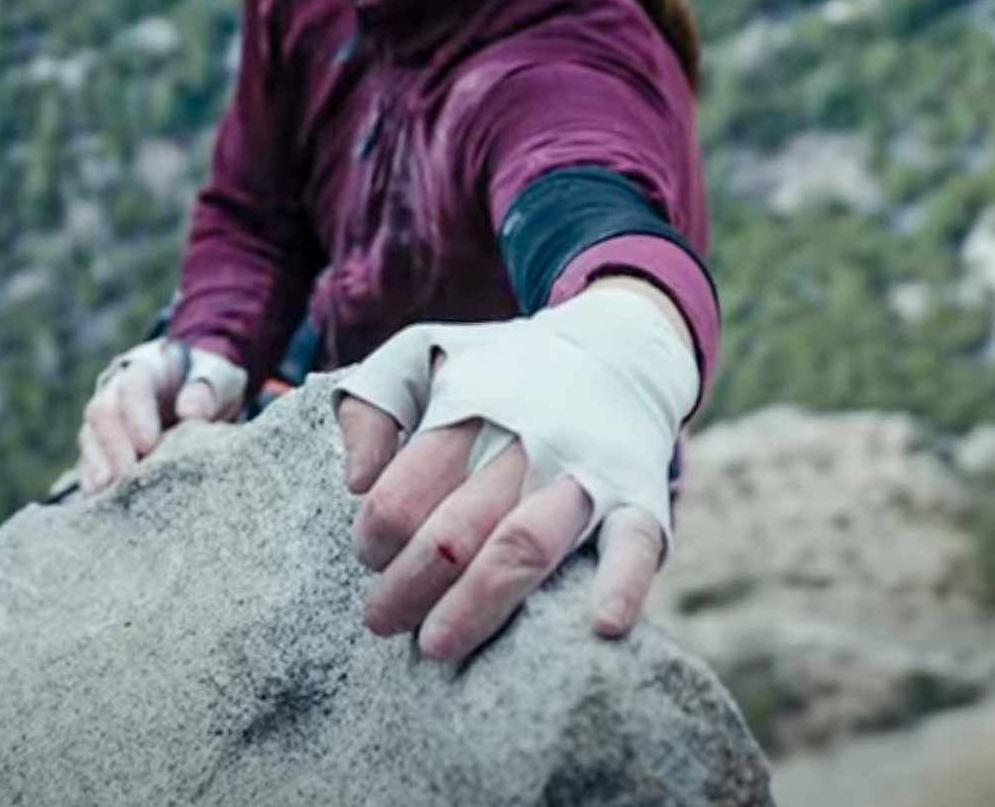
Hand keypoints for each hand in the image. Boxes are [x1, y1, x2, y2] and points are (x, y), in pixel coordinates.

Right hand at [76, 339, 246, 493]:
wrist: (197, 389)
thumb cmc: (209, 383)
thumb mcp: (219, 377)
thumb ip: (207, 388)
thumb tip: (191, 411)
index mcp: (146, 368)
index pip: (134, 386)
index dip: (137, 415)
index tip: (148, 444)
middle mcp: (116, 390)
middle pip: (102, 413)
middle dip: (112, 447)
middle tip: (125, 478)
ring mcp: (106, 419)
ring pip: (90, 439)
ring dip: (96, 468)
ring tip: (103, 496)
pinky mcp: (103, 446)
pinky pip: (89, 463)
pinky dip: (91, 484)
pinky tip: (96, 506)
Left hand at [329, 285, 696, 661]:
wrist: (615, 350)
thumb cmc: (498, 373)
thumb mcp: (418, 358)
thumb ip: (369, 408)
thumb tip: (354, 480)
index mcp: (466, 411)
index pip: (404, 487)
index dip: (375, 533)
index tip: (368, 555)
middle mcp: (525, 444)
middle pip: (455, 528)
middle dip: (408, 584)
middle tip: (381, 620)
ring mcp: (584, 474)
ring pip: (525, 545)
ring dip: (477, 603)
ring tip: (436, 645)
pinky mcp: (640, 500)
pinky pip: (634, 545)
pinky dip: (623, 584)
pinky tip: (602, 625)